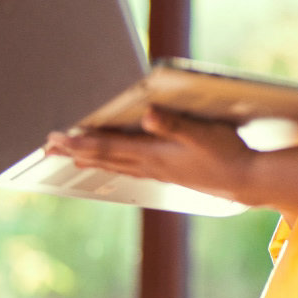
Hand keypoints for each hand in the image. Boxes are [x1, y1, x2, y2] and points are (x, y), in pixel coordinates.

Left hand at [45, 106, 255, 200]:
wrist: (247, 181)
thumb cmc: (226, 155)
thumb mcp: (203, 134)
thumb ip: (174, 124)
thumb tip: (148, 115)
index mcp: (154, 154)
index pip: (108, 146)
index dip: (80, 141)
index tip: (56, 138)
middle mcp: (152, 164)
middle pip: (105, 157)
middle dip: (76, 152)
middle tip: (50, 149)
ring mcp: (160, 171)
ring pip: (117, 164)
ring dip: (93, 159)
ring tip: (74, 158)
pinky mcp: (170, 173)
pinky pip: (133, 168)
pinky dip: (116, 164)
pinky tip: (118, 165)